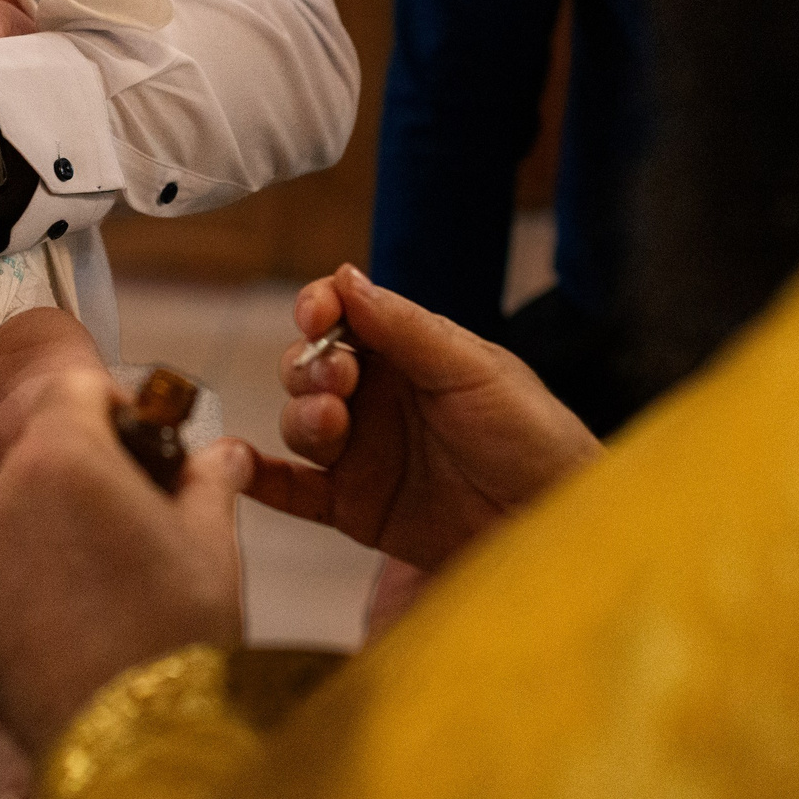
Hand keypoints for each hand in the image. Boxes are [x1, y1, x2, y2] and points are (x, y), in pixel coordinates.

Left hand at [0, 370, 247, 753]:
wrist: (133, 744)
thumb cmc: (178, 629)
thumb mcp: (210, 542)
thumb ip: (208, 480)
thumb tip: (225, 454)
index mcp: (64, 457)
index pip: (73, 386)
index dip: (113, 402)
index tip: (143, 443)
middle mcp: (2, 496)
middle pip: (41, 451)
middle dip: (85, 468)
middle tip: (136, 513)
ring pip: (14, 512)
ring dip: (54, 523)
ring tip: (109, 576)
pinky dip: (29, 576)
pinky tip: (78, 617)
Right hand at [259, 265, 598, 572]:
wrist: (556, 521)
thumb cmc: (533, 435)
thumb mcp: (475, 369)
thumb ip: (407, 328)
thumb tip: (346, 278)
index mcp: (407, 352)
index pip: (343, 316)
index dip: (319, 308)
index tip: (315, 314)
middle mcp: (377, 398)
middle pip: (309, 368)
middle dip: (310, 367)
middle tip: (337, 380)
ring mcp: (363, 452)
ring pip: (299, 423)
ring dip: (301, 416)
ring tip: (332, 423)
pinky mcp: (354, 506)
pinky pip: (295, 491)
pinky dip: (261, 479)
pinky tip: (243, 466)